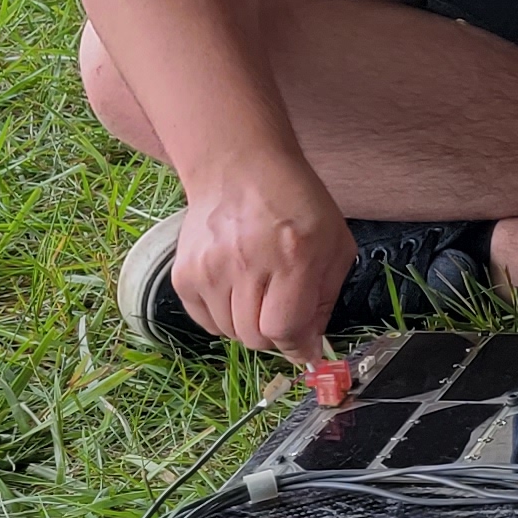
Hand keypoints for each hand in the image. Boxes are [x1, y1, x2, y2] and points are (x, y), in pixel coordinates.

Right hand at [171, 154, 354, 363]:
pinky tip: (235, 288)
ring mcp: (208, 269)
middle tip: (281, 310)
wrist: (238, 167)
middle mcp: (245, 265)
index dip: (297, 346)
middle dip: (275, 334)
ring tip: (258, 292)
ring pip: (230, 333)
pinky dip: (223, 316)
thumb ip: (325, 300)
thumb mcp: (334, 245)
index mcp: (291, 257)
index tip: (304, 347)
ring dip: (248, 324)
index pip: (284, 329)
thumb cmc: (296, 204)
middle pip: (255, 338)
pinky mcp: (183, 274)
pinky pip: (205, 322)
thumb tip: (309, 349)